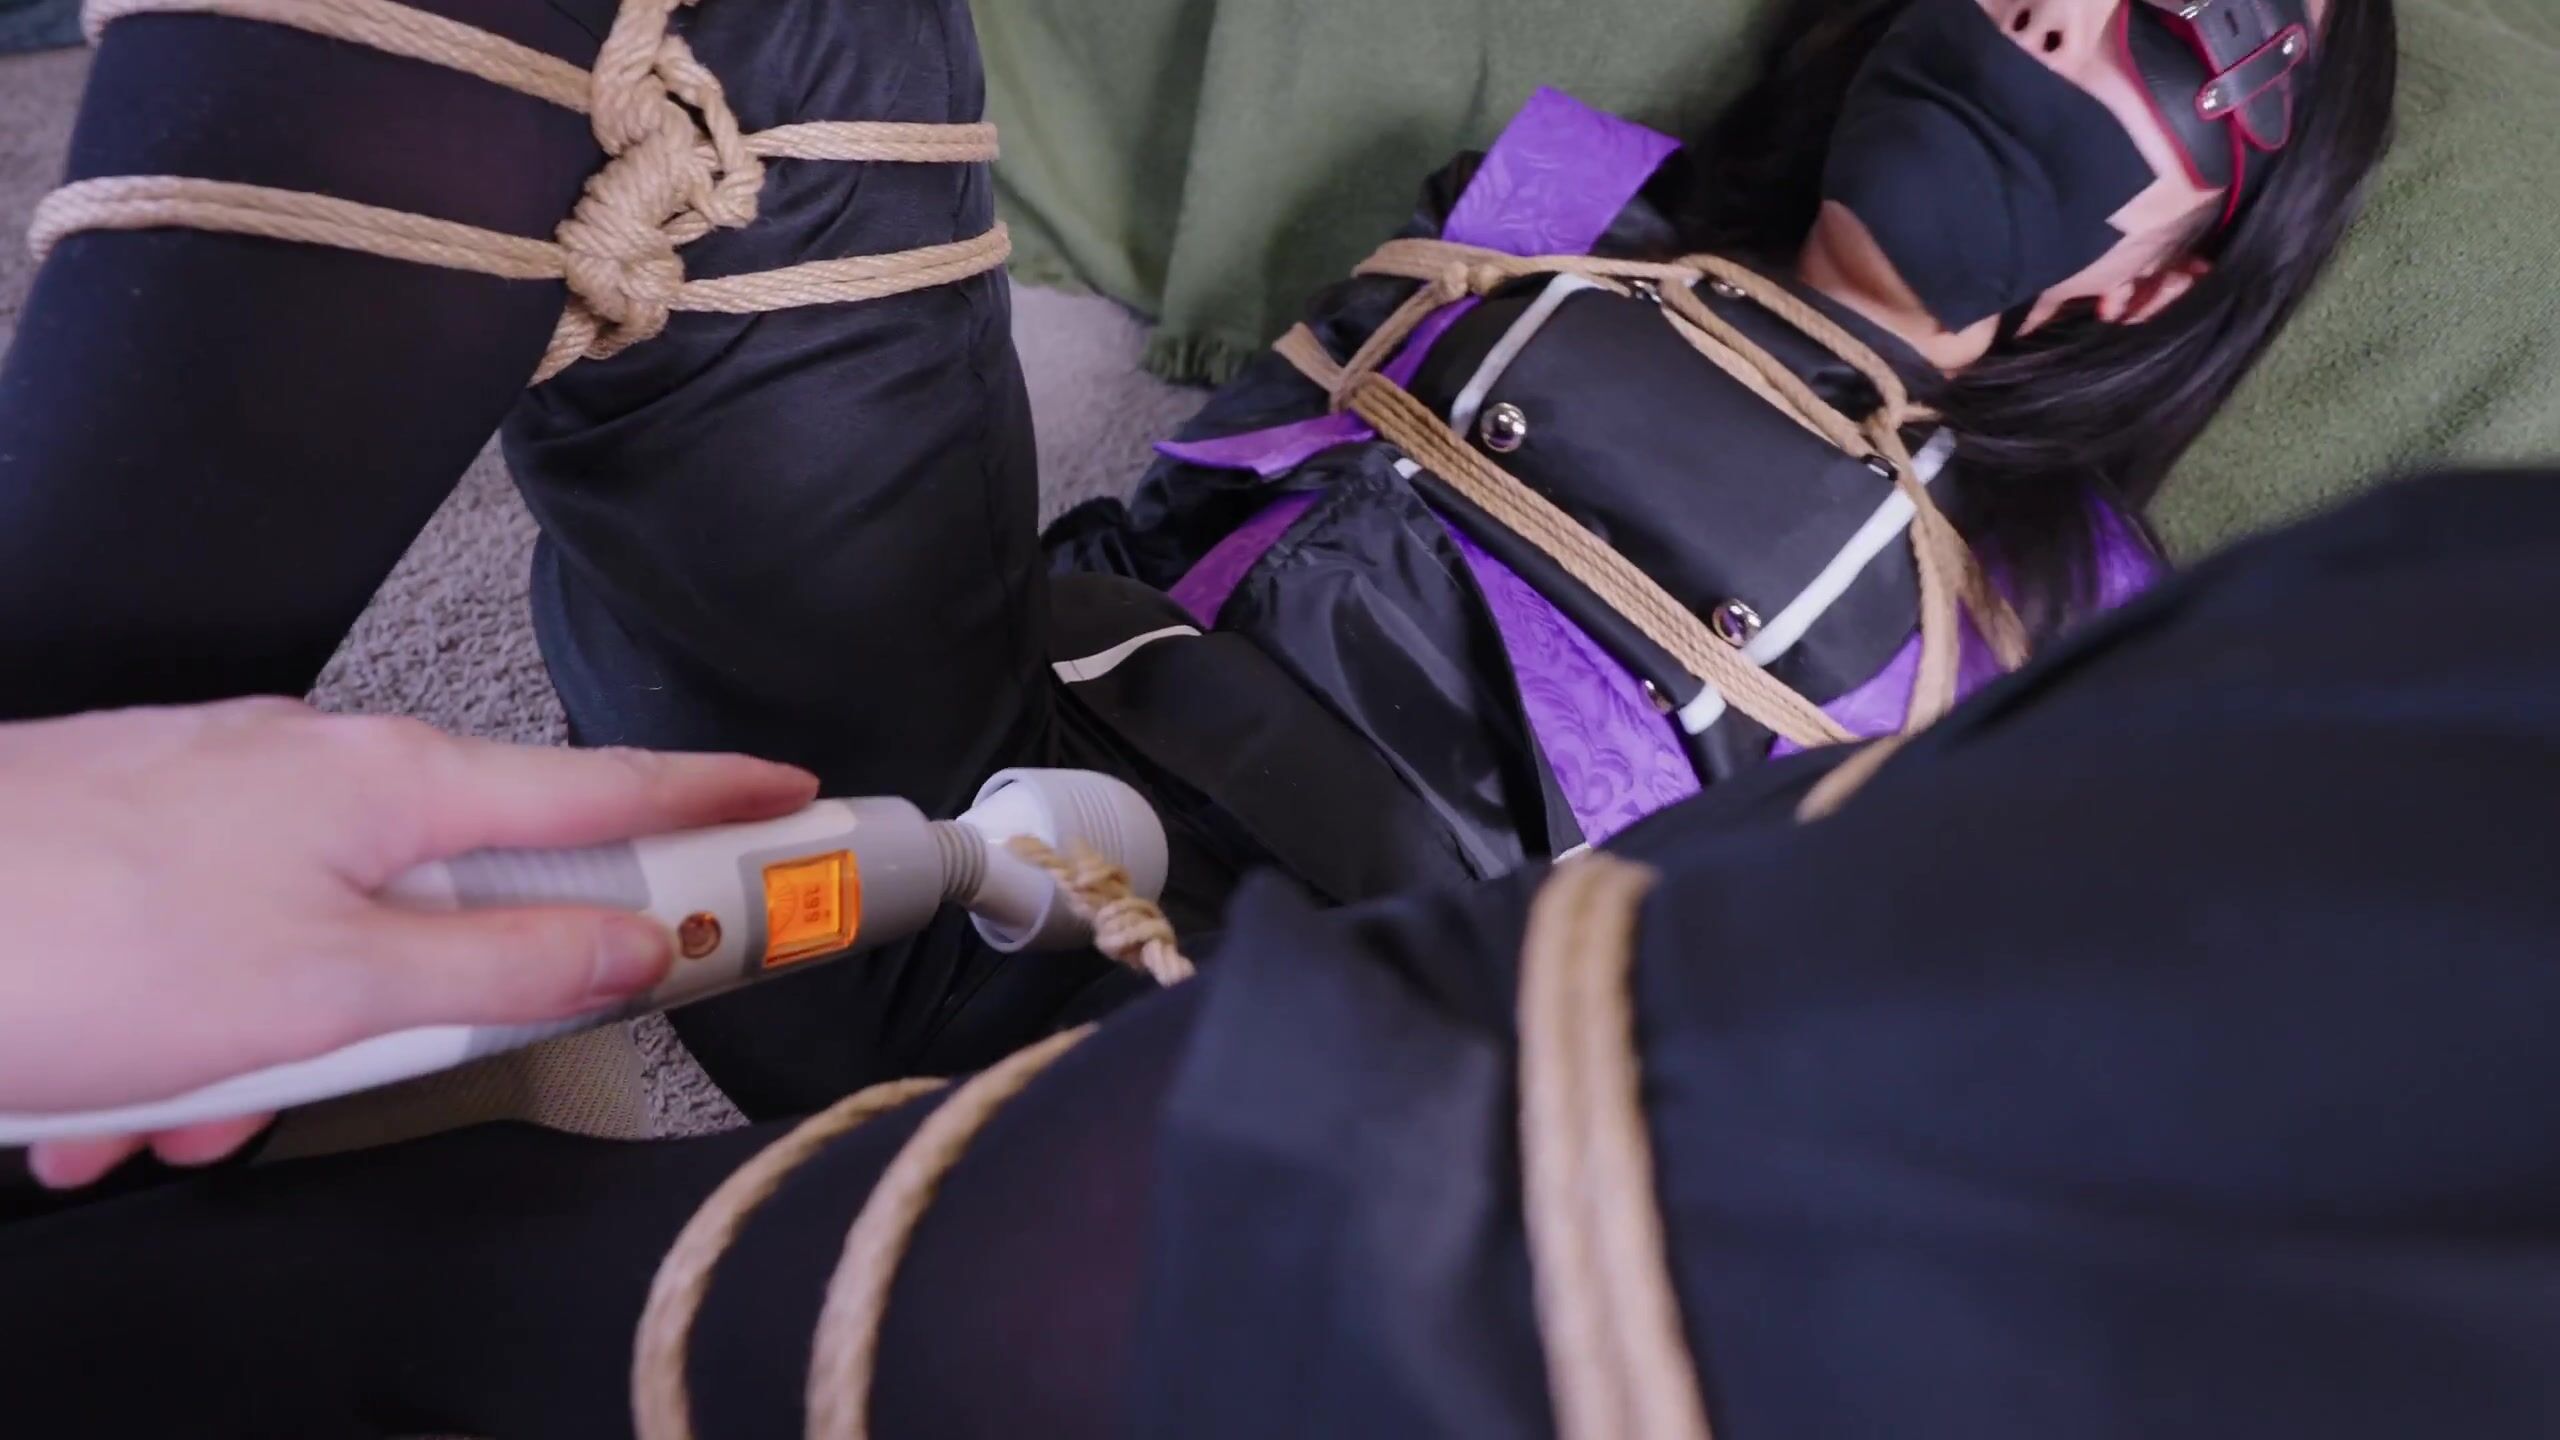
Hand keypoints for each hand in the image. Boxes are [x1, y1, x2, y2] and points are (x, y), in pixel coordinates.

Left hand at [0, 700, 817, 1186]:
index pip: (610, 791)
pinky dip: (187, 1031)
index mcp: (395, 787)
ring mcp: (225, 795)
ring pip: (322, 946)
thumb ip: (501, 970)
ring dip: (269, 1050)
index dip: (718, 805)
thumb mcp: (328, 992)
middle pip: (455, 895)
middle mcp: (321, 769)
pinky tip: (114, 1090)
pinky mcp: (144, 834)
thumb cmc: (74, 938)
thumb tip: (633, 950)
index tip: (800, 805)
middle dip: (410, 1014)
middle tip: (348, 1072)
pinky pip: (221, 949)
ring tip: (171, 1106)